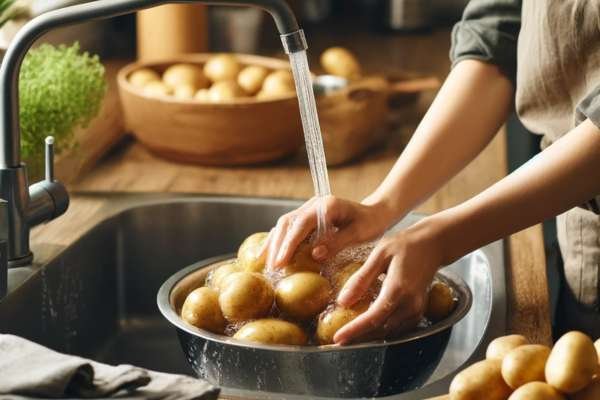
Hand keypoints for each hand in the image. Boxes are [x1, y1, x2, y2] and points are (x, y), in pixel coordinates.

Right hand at [263, 195, 394, 268]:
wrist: (375, 213)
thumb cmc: (370, 224)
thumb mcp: (358, 234)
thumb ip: (337, 243)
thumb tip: (315, 255)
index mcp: (326, 206)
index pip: (301, 224)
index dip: (289, 244)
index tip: (280, 262)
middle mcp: (314, 204)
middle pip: (287, 223)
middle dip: (277, 245)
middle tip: (271, 268)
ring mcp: (309, 209)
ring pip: (285, 224)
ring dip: (274, 243)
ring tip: (265, 263)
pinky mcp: (307, 216)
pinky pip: (288, 227)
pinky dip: (278, 240)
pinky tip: (270, 253)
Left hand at [333, 217, 442, 344]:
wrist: (433, 245)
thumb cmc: (406, 245)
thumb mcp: (379, 255)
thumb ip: (361, 279)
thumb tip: (343, 301)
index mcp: (398, 288)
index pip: (374, 317)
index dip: (355, 330)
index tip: (338, 338)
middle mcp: (410, 303)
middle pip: (381, 329)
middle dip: (359, 338)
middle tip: (338, 340)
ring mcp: (417, 309)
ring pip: (390, 332)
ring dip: (370, 336)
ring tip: (350, 336)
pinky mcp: (419, 311)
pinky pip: (399, 328)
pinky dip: (383, 331)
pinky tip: (368, 328)